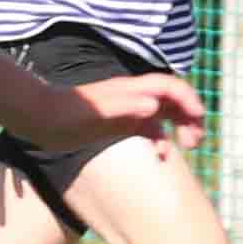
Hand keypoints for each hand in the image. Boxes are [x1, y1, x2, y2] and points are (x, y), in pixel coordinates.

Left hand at [55, 70, 206, 154]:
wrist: (43, 119)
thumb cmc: (69, 113)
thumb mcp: (98, 112)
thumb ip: (126, 107)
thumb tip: (153, 106)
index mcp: (132, 88)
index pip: (170, 87)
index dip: (188, 99)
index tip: (199, 118)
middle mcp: (134, 96)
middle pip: (173, 100)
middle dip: (190, 115)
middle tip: (197, 139)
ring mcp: (128, 110)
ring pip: (164, 115)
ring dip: (180, 127)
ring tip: (189, 146)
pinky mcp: (121, 124)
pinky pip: (150, 130)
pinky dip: (161, 140)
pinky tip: (162, 156)